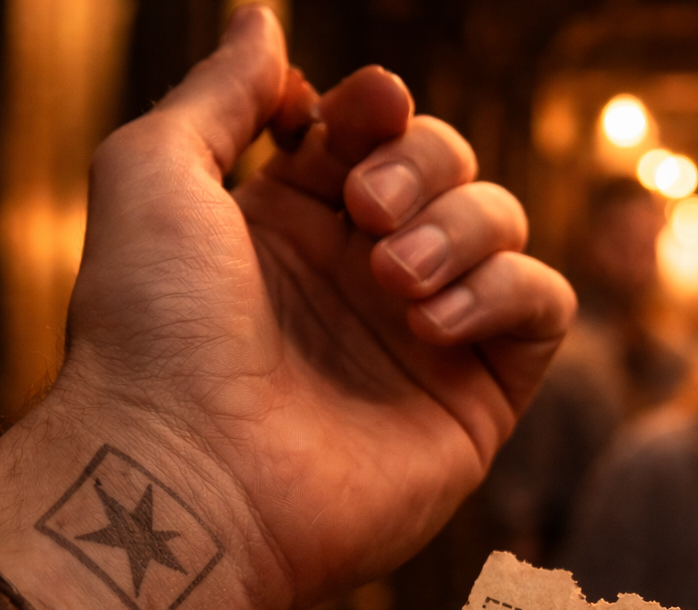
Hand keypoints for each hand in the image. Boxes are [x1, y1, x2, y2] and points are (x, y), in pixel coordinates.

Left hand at [0, 4, 571, 609]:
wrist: (189, 475)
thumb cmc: (155, 329)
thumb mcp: (154, 174)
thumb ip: (219, 91)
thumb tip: (261, 18)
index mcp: (293, 222)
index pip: (375, 130)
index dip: (380, 108)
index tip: (362, 109)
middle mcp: (365, 275)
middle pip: (451, 165)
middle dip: (422, 165)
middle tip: (365, 212)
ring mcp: (427, 337)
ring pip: (503, 223)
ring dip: (457, 229)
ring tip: (391, 280)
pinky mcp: (478, 397)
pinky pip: (544, 305)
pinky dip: (505, 290)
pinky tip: (432, 322)